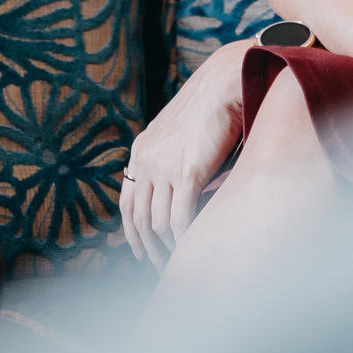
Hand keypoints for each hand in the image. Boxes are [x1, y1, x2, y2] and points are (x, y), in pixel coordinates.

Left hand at [121, 40, 251, 269]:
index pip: (128, 203)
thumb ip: (171, 160)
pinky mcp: (187, 172)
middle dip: (148, 249)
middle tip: (161, 269)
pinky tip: (193, 248)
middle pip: (139, 219)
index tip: (142, 252)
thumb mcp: (179, 134)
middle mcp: (146, 161)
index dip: (133, 233)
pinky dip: (184, 238)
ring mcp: (164, 167)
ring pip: (158, 223)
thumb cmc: (210, 108)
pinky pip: (180, 217)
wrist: (224, 83)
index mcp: (141, 152)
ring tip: (180, 263)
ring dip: (167, 249)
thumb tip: (179, 190)